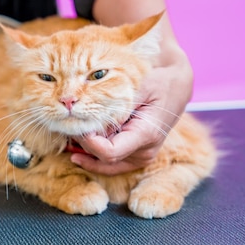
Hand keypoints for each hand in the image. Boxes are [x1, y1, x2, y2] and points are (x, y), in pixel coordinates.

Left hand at [70, 45, 192, 174]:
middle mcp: (144, 151)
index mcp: (146, 135)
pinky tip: (76, 148)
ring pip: (104, 163)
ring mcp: (141, 156)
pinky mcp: (136, 154)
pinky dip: (93, 155)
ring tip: (69, 136)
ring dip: (86, 151)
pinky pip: (111, 162)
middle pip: (104, 159)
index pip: (109, 152)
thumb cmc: (158, 81)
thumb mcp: (139, 85)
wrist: (176, 85)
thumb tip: (91, 117)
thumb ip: (117, 103)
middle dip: (83, 144)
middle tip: (68, 126)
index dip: (88, 143)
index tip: (78, 126)